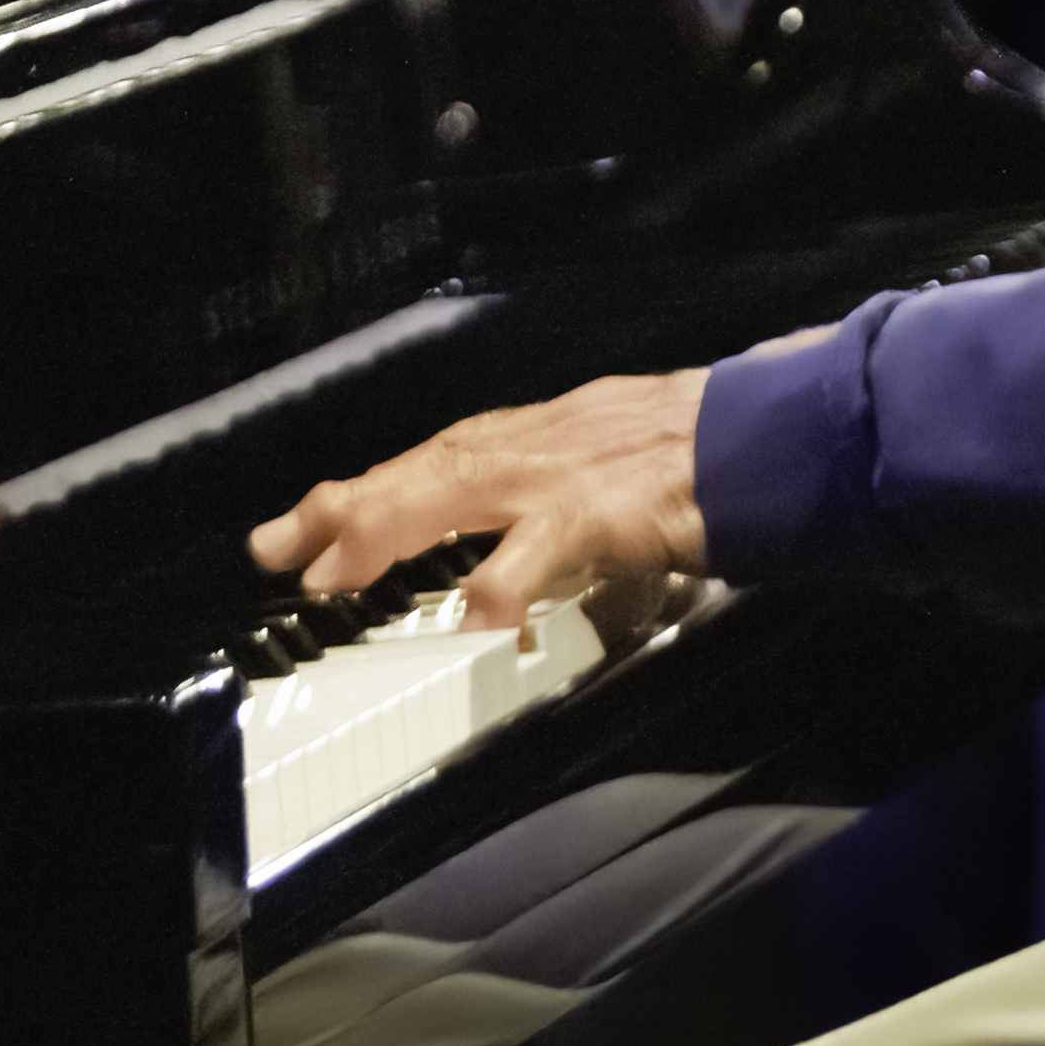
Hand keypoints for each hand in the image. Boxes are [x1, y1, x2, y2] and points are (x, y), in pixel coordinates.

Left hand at [251, 370, 712, 634]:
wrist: (766, 428)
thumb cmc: (698, 448)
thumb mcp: (609, 457)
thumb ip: (554, 497)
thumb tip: (508, 545)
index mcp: (539, 437)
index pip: (432, 458)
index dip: (361, 492)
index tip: (296, 529)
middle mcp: (538, 446)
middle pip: (426, 466)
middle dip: (347, 506)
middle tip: (278, 547)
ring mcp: (566, 474)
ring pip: (457, 488)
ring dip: (388, 526)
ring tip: (333, 571)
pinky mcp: (604, 508)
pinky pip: (540, 547)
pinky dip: (502, 582)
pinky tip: (474, 617)